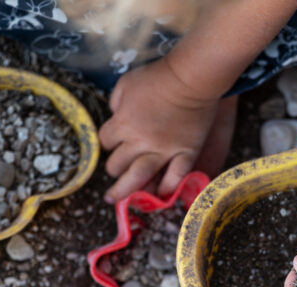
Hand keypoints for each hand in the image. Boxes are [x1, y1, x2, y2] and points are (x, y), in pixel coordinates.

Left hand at [99, 58, 230, 202]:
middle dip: (114, 167)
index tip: (114, 142)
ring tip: (120, 200)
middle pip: (117, 165)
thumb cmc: (157, 77)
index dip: (108, 142)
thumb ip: (116, 102)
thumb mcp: (126, 83)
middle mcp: (140, 142)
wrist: (190, 79)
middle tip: (117, 169)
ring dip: (127, 190)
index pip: (106, 142)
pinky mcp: (185, 154)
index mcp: (123, 123)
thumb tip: (116, 114)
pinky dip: (167, 189)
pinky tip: (161, 195)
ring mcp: (163, 151)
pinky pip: (175, 178)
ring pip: (140, 178)